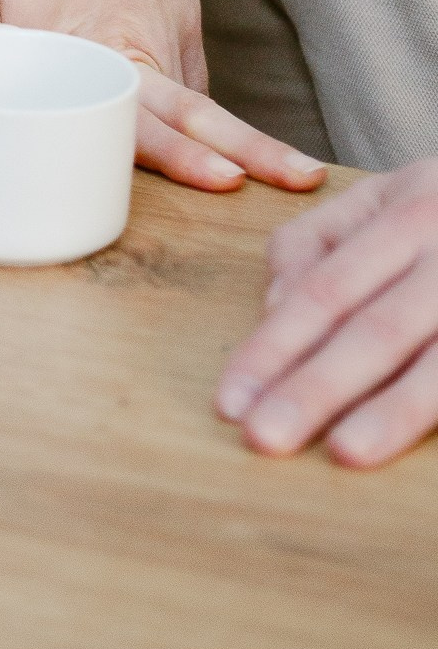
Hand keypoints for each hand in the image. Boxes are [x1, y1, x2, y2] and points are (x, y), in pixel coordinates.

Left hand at [0, 0, 324, 194]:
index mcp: (81, 42)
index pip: (130, 117)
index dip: (173, 156)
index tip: (220, 183)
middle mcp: (134, 42)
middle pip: (191, 115)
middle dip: (240, 157)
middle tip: (295, 190)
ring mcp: (164, 23)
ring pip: (202, 100)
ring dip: (243, 140)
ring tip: (293, 175)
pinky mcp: (178, 6)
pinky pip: (195, 72)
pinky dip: (210, 110)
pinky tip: (217, 141)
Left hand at [217, 161, 437, 465]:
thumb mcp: (383, 197)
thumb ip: (316, 242)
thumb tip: (272, 306)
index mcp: (408, 213)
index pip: (326, 290)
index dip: (275, 346)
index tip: (231, 400)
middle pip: (375, 329)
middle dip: (316, 387)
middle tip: (263, 438)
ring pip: (437, 361)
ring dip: (391, 410)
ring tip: (343, 452)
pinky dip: (436, 407)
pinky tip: (400, 439)